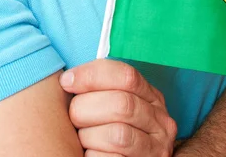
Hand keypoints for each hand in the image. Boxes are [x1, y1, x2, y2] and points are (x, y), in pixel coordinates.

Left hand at [59, 59, 177, 156]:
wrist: (121, 156)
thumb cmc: (105, 123)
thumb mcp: (111, 99)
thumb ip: (99, 86)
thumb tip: (68, 79)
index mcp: (150, 96)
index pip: (126, 76)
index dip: (91, 75)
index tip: (66, 82)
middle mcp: (159, 122)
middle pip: (121, 104)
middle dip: (86, 107)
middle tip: (74, 115)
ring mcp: (155, 149)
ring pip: (118, 135)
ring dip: (89, 135)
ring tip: (83, 136)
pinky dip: (93, 155)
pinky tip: (90, 152)